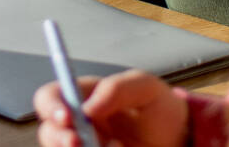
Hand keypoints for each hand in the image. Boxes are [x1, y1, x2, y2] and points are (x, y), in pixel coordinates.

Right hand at [35, 70, 185, 145]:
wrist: (180, 141)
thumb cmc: (160, 110)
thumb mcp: (145, 88)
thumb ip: (116, 88)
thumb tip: (88, 107)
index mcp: (82, 97)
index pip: (49, 98)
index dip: (51, 107)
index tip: (67, 117)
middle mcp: (77, 126)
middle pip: (48, 133)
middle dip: (60, 139)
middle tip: (81, 143)